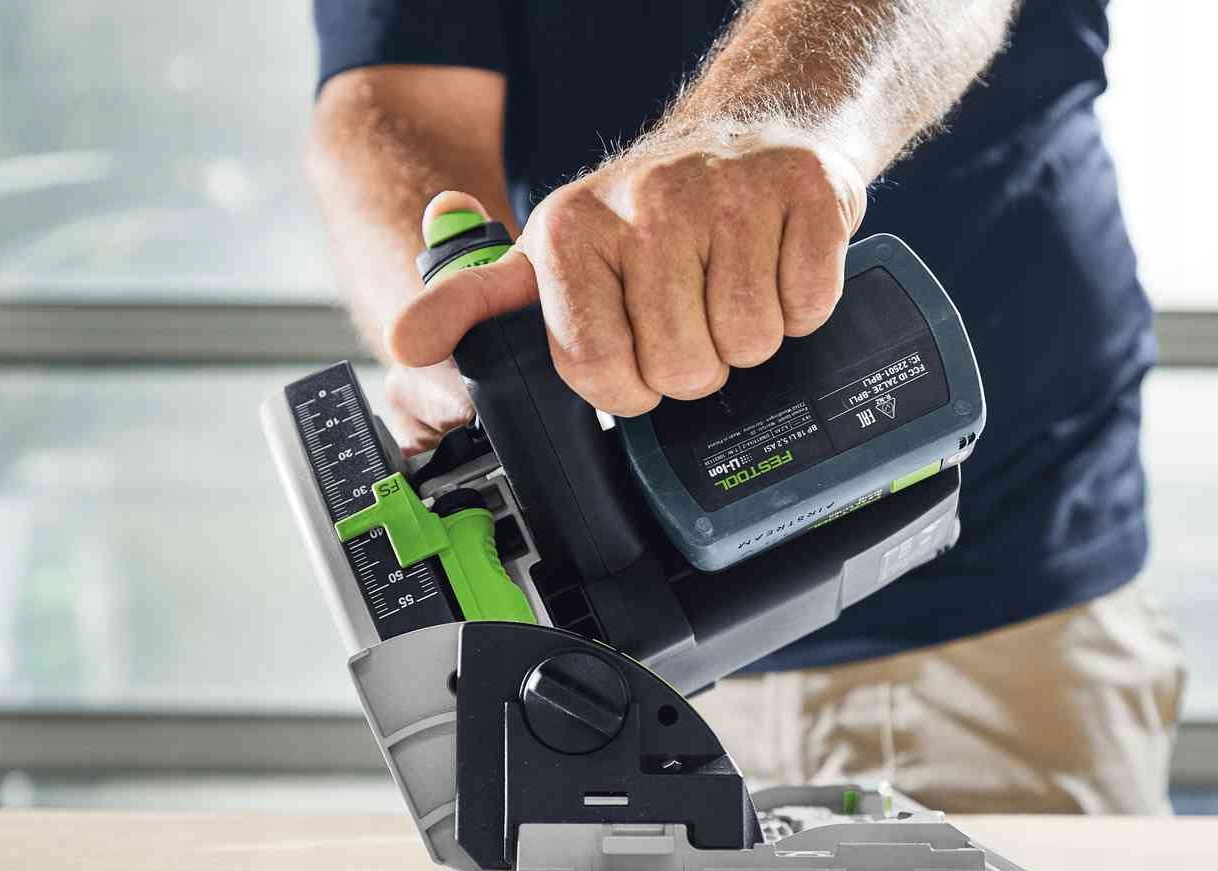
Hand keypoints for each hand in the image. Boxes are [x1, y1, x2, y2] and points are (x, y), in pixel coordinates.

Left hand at [387, 133, 866, 415]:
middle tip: (688, 317)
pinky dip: (801, 306)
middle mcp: (647, 203)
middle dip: (692, 365)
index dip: (625, 388)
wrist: (747, 136)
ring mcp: (729, 194)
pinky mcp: (804, 192)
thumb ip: (473, 305)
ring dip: (747, 338)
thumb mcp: (546, 258)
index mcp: (572, 229)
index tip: (632, 358)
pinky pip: (808, 307)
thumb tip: (408, 343)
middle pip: (682, 369)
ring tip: (728, 289)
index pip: (600, 370)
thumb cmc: (641, 218)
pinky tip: (773, 268)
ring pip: (749, 343)